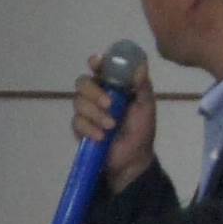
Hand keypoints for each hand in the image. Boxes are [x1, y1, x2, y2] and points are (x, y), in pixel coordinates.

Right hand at [70, 62, 159, 193]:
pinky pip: (77, 122)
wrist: (132, 160)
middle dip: (93, 92)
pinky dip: (89, 128)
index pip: (100, 68)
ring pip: (78, 102)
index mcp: (114, 86)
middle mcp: (97, 94)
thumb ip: (142, 86)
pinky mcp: (80, 128)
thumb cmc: (141, 131)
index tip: (97, 63)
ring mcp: (87, 111)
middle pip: (83, 82)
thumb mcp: (146, 107)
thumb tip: (141, 65)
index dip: (96, 63)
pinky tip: (101, 137)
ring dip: (95, 114)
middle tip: (108, 103)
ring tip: (110, 126)